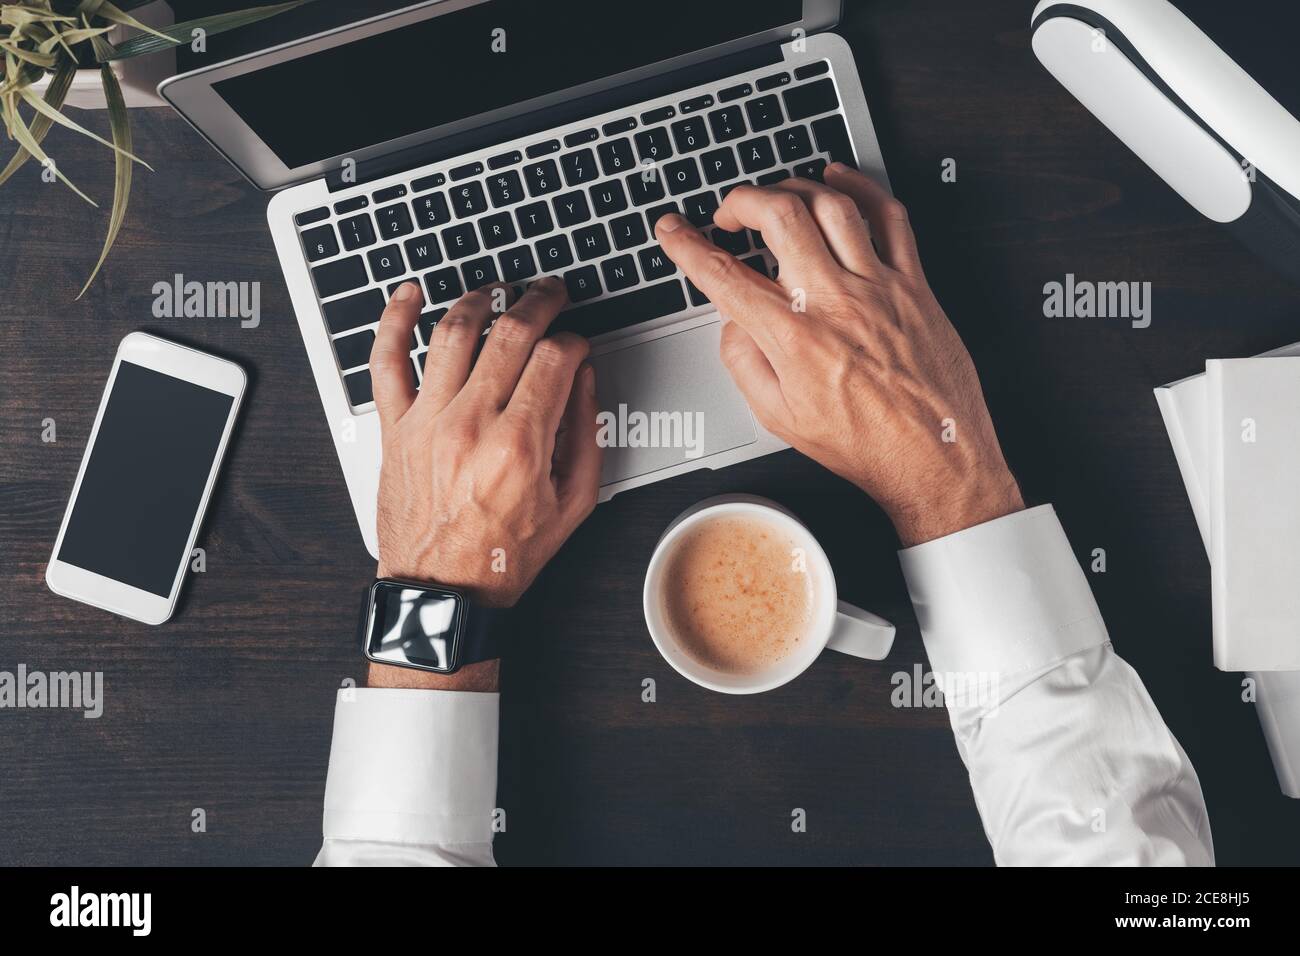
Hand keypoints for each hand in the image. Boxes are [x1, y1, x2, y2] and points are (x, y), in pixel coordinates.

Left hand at [364, 278, 601, 687]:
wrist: (443, 592)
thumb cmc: (503, 555)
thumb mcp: (572, 504)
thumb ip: (585, 435)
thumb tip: (584, 379)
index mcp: (519, 446)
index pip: (554, 359)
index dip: (573, 340)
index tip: (577, 345)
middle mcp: (470, 426)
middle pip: (509, 334)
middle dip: (539, 302)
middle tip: (551, 293)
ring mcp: (427, 422)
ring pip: (452, 333)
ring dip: (479, 300)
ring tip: (497, 291)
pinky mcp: (395, 428)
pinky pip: (384, 362)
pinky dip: (393, 320)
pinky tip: (409, 295)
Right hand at [655, 164, 1022, 545]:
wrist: (933, 457)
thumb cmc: (865, 444)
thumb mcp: (780, 418)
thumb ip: (744, 363)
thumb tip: (733, 322)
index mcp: (793, 338)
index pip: (724, 276)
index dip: (687, 246)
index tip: (672, 231)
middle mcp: (834, 302)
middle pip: (779, 216)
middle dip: (742, 201)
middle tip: (730, 213)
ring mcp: (877, 286)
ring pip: (830, 205)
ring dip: (794, 189)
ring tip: (778, 198)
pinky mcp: (913, 284)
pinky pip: (889, 215)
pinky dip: (860, 186)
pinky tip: (839, 180)